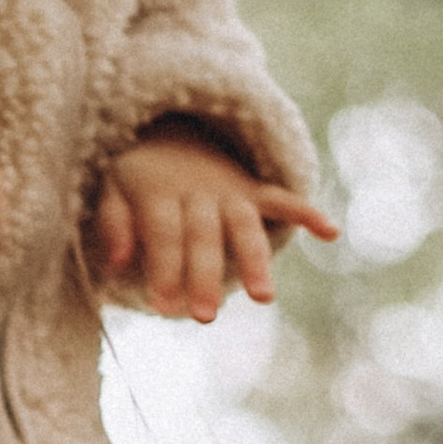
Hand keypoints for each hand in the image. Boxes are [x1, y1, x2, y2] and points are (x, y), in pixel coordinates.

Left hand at [87, 123, 336, 325]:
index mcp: (159, 194)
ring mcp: (230, 193)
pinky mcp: (253, 192)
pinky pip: (283, 200)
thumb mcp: (111, 187)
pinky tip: (331, 232)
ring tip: (264, 299)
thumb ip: (113, 223)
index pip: (164, 234)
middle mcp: (199, 194)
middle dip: (205, 277)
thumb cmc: (135, 173)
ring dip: (256, 261)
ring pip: (245, 227)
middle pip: (204, 238)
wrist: (170, 126)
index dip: (164, 269)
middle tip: (204, 317)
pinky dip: (307, 213)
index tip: (163, 306)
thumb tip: (117, 261)